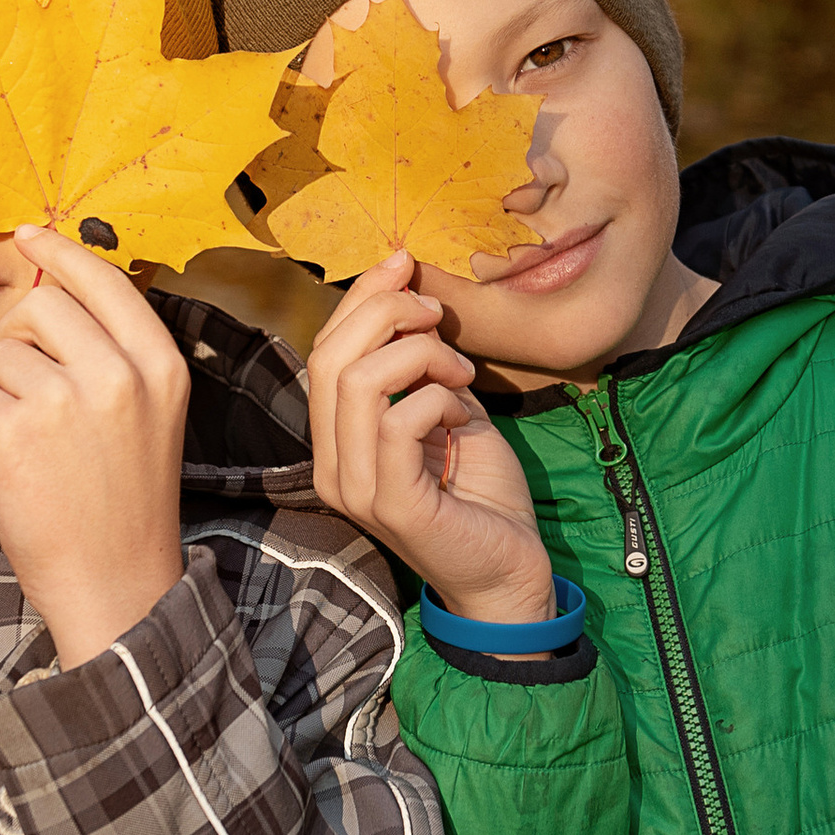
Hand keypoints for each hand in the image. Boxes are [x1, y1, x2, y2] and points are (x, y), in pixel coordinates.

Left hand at [0, 226, 188, 667]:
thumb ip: (116, 354)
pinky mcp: (15, 430)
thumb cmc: (126, 501)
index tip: (29, 234)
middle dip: (21, 342)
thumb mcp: (152, 414)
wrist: (116, 581)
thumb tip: (52, 293)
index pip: (104, 280)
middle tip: (30, 391)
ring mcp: (65, 400)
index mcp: (160, 365)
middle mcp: (119, 373)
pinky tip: (9, 462)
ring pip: (0, 352)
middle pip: (40, 308)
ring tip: (29, 440)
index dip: (60, 252)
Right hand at [308, 250, 556, 637]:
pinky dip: (438, 398)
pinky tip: (465, 414)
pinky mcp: (390, 503)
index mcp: (336, 442)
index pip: (324, 352)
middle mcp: (332, 466)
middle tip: (439, 314)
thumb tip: (408, 284)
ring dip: (420, 356)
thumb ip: (420, 363)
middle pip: (330, 357)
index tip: (405, 263)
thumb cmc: (480, 493)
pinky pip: (398, 420)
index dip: (360, 298)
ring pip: (359, 381)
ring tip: (460, 373)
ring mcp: (355, 487)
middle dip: (385, 312)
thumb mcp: (446, 409)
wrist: (510, 571)